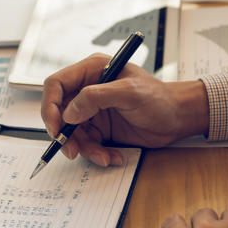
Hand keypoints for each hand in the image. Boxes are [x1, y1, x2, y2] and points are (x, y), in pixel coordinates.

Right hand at [40, 53, 208, 166]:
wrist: (178, 118)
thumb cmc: (159, 98)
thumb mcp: (129, 93)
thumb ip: (96, 97)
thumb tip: (68, 113)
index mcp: (91, 71)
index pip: (56, 85)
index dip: (49, 106)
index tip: (55, 127)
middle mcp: (87, 89)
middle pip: (59, 111)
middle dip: (63, 133)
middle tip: (71, 150)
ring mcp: (92, 110)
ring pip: (71, 132)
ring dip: (84, 148)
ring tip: (104, 156)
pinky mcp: (100, 128)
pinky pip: (86, 144)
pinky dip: (96, 154)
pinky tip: (113, 156)